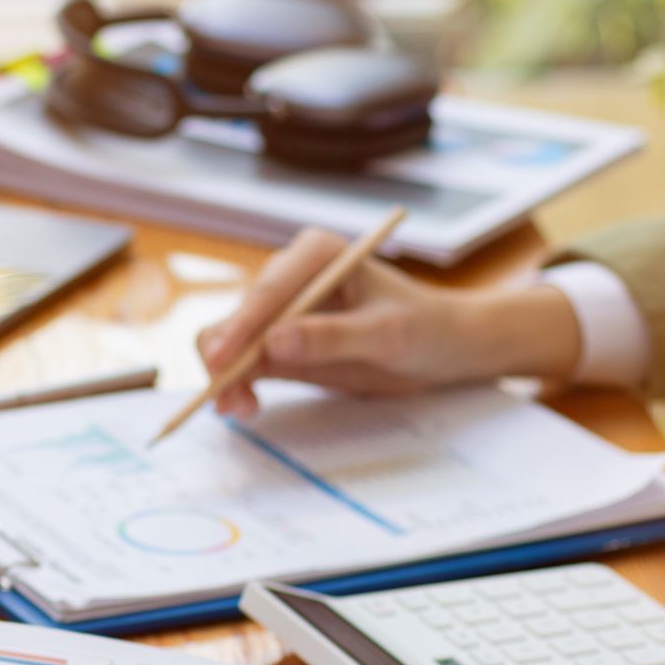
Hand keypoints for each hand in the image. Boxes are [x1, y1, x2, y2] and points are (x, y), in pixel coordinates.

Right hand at [195, 227, 583, 417]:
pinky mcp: (281, 344)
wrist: (443, 349)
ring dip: (227, 376)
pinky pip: (245, 363)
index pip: (267, 291)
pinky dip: (238, 385)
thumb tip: (274, 342)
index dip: (239, 327)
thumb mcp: (387, 334)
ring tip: (239, 409)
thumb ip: (331, 337)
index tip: (220, 360)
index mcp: (315, 254)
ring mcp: (282, 312)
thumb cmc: (426, 328)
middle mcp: (290, 277)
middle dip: (226, 358)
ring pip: (232, 342)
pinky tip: (246, 406)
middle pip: (239, 316)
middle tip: (227, 399)